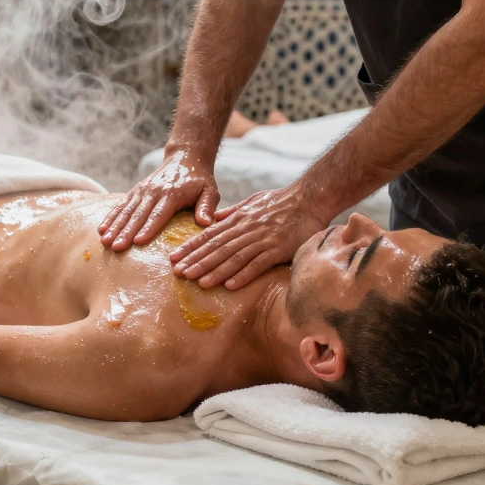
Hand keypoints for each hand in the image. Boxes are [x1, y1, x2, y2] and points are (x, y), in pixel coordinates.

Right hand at [99, 149, 219, 250]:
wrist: (185, 158)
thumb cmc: (200, 180)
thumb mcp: (210, 191)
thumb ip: (207, 207)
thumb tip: (205, 223)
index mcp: (172, 194)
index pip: (158, 214)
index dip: (148, 228)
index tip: (138, 242)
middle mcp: (153, 191)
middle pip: (138, 215)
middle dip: (125, 232)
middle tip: (116, 247)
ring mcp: (142, 191)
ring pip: (126, 211)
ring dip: (114, 226)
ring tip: (105, 241)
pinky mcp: (136, 191)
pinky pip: (121, 205)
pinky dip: (111, 217)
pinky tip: (101, 229)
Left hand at [171, 186, 327, 289]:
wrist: (310, 198)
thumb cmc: (282, 201)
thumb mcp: (252, 202)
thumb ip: (233, 212)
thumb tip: (214, 218)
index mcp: (239, 219)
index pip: (209, 235)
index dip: (191, 247)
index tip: (174, 258)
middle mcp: (246, 229)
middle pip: (217, 248)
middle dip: (196, 261)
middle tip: (178, 273)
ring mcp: (262, 239)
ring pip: (234, 257)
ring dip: (215, 270)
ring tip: (198, 282)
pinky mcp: (278, 249)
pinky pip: (258, 263)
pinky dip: (244, 274)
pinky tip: (230, 285)